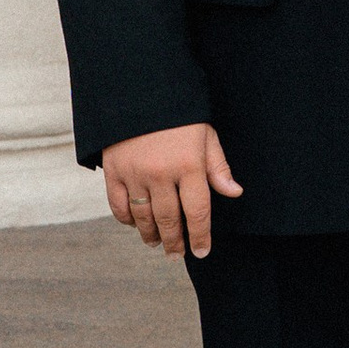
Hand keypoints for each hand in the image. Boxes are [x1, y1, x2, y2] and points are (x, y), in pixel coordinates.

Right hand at [103, 121, 241, 259]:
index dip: (200, 236)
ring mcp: (135, 174)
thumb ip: (218, 168)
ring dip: (151, 235)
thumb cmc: (179, 116)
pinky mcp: (114, 171)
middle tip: (177, 254)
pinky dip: (127, 219)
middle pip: (169, 220)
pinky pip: (119, 206)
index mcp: (189, 165)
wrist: (139, 92)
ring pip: (144, 217)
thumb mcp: (205, 136)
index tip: (202, 251)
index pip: (198, 212)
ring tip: (157, 243)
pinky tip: (136, 224)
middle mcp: (161, 173)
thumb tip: (234, 192)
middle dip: (175, 242)